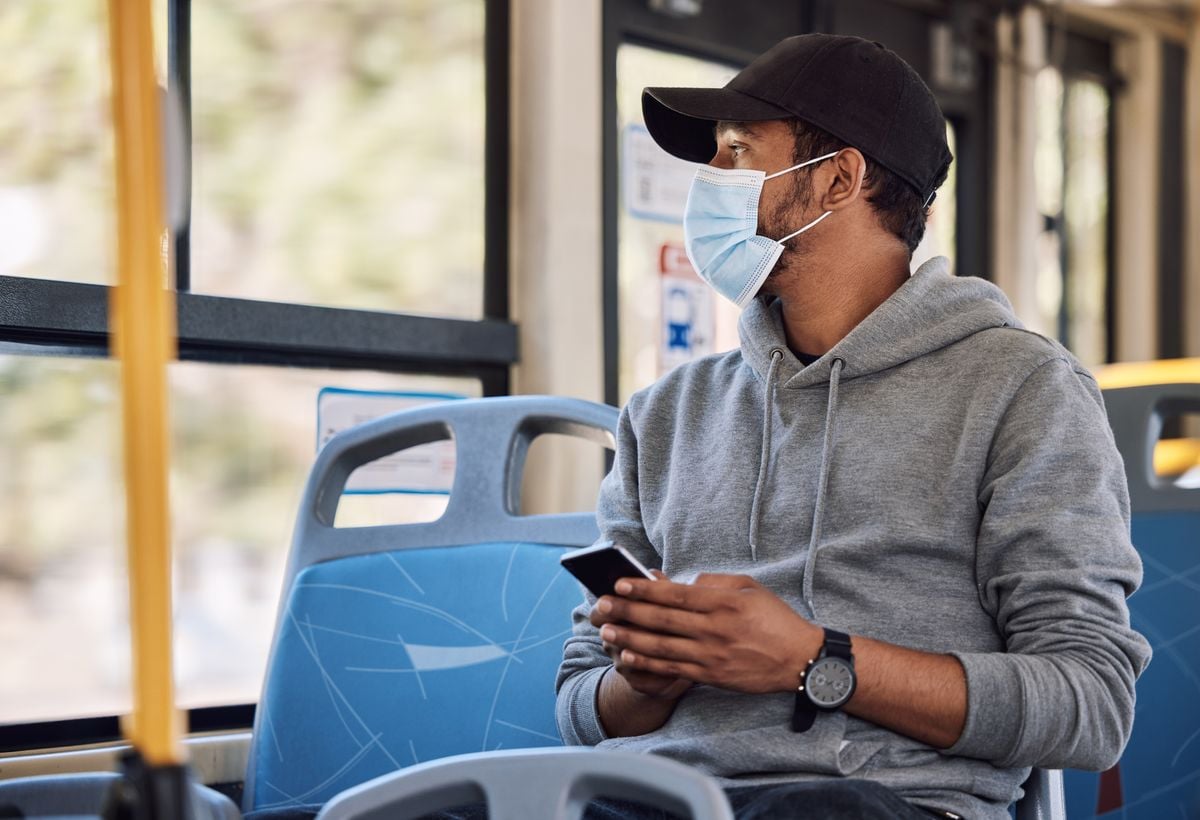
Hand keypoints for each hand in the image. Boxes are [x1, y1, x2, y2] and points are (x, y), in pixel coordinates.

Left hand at [593, 573, 821, 693]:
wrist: (800, 660)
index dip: (644, 590)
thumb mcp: (749, 588)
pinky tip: (628, 656)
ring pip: (662, 645)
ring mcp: (711, 655)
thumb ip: (714, 583)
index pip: (675, 594)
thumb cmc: (775, 619)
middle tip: (602, 605)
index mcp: (723, 603)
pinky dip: (648, 662)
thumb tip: (682, 583)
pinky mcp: (711, 675)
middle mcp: (714, 629)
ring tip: (606, 631)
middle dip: (628, 612)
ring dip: (630, 638)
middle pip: (662, 619)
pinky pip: (673, 668)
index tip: (620, 583)